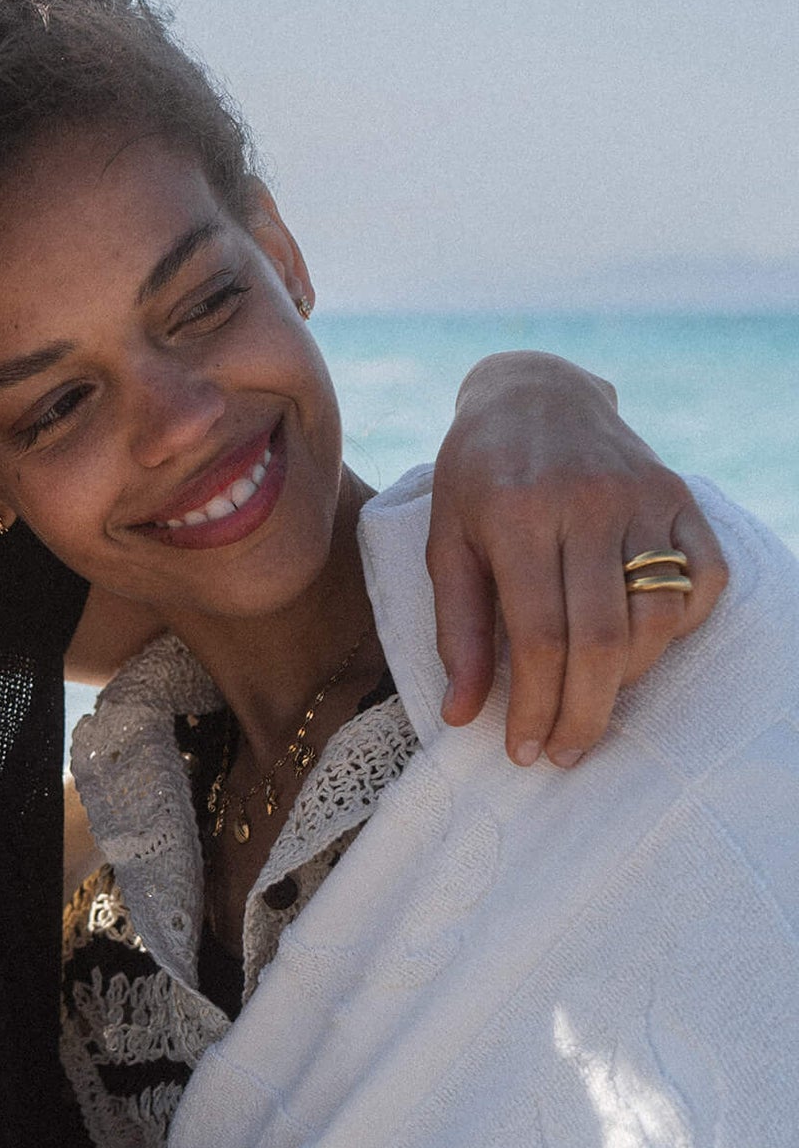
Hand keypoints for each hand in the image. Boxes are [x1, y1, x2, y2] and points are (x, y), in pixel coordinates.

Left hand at [428, 350, 726, 764]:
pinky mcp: (681, 497)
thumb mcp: (444, 545)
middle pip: (602, 639)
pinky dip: (680, 627)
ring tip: (590, 700)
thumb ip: (456, 631)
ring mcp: (642, 498)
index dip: (535, 705)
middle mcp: (587, 506)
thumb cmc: (475, 480)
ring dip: (628, 678)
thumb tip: (463, 717)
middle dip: (583, 712)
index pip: (538, 637)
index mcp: (518, 518)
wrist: (532, 394)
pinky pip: (702, 580)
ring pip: (658, 616)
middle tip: (563, 753)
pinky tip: (639, 647)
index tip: (522, 751)